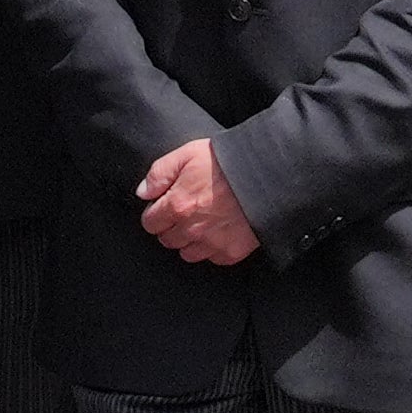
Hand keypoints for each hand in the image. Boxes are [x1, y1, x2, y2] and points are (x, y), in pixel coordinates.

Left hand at [137, 139, 259, 265]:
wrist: (267, 174)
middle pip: (167, 240)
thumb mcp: (187, 154)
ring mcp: (212, 243)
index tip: (165, 206)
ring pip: (188, 254)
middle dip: (172, 227)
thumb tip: (143, 192)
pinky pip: (213, 258)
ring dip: (190, 241)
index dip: (156, 213)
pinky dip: (213, 248)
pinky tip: (220, 230)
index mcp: (177, 205)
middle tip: (186, 211)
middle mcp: (191, 229)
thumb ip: (159, 173)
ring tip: (204, 221)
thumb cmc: (228, 161)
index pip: (150, 223)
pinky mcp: (232, 252)